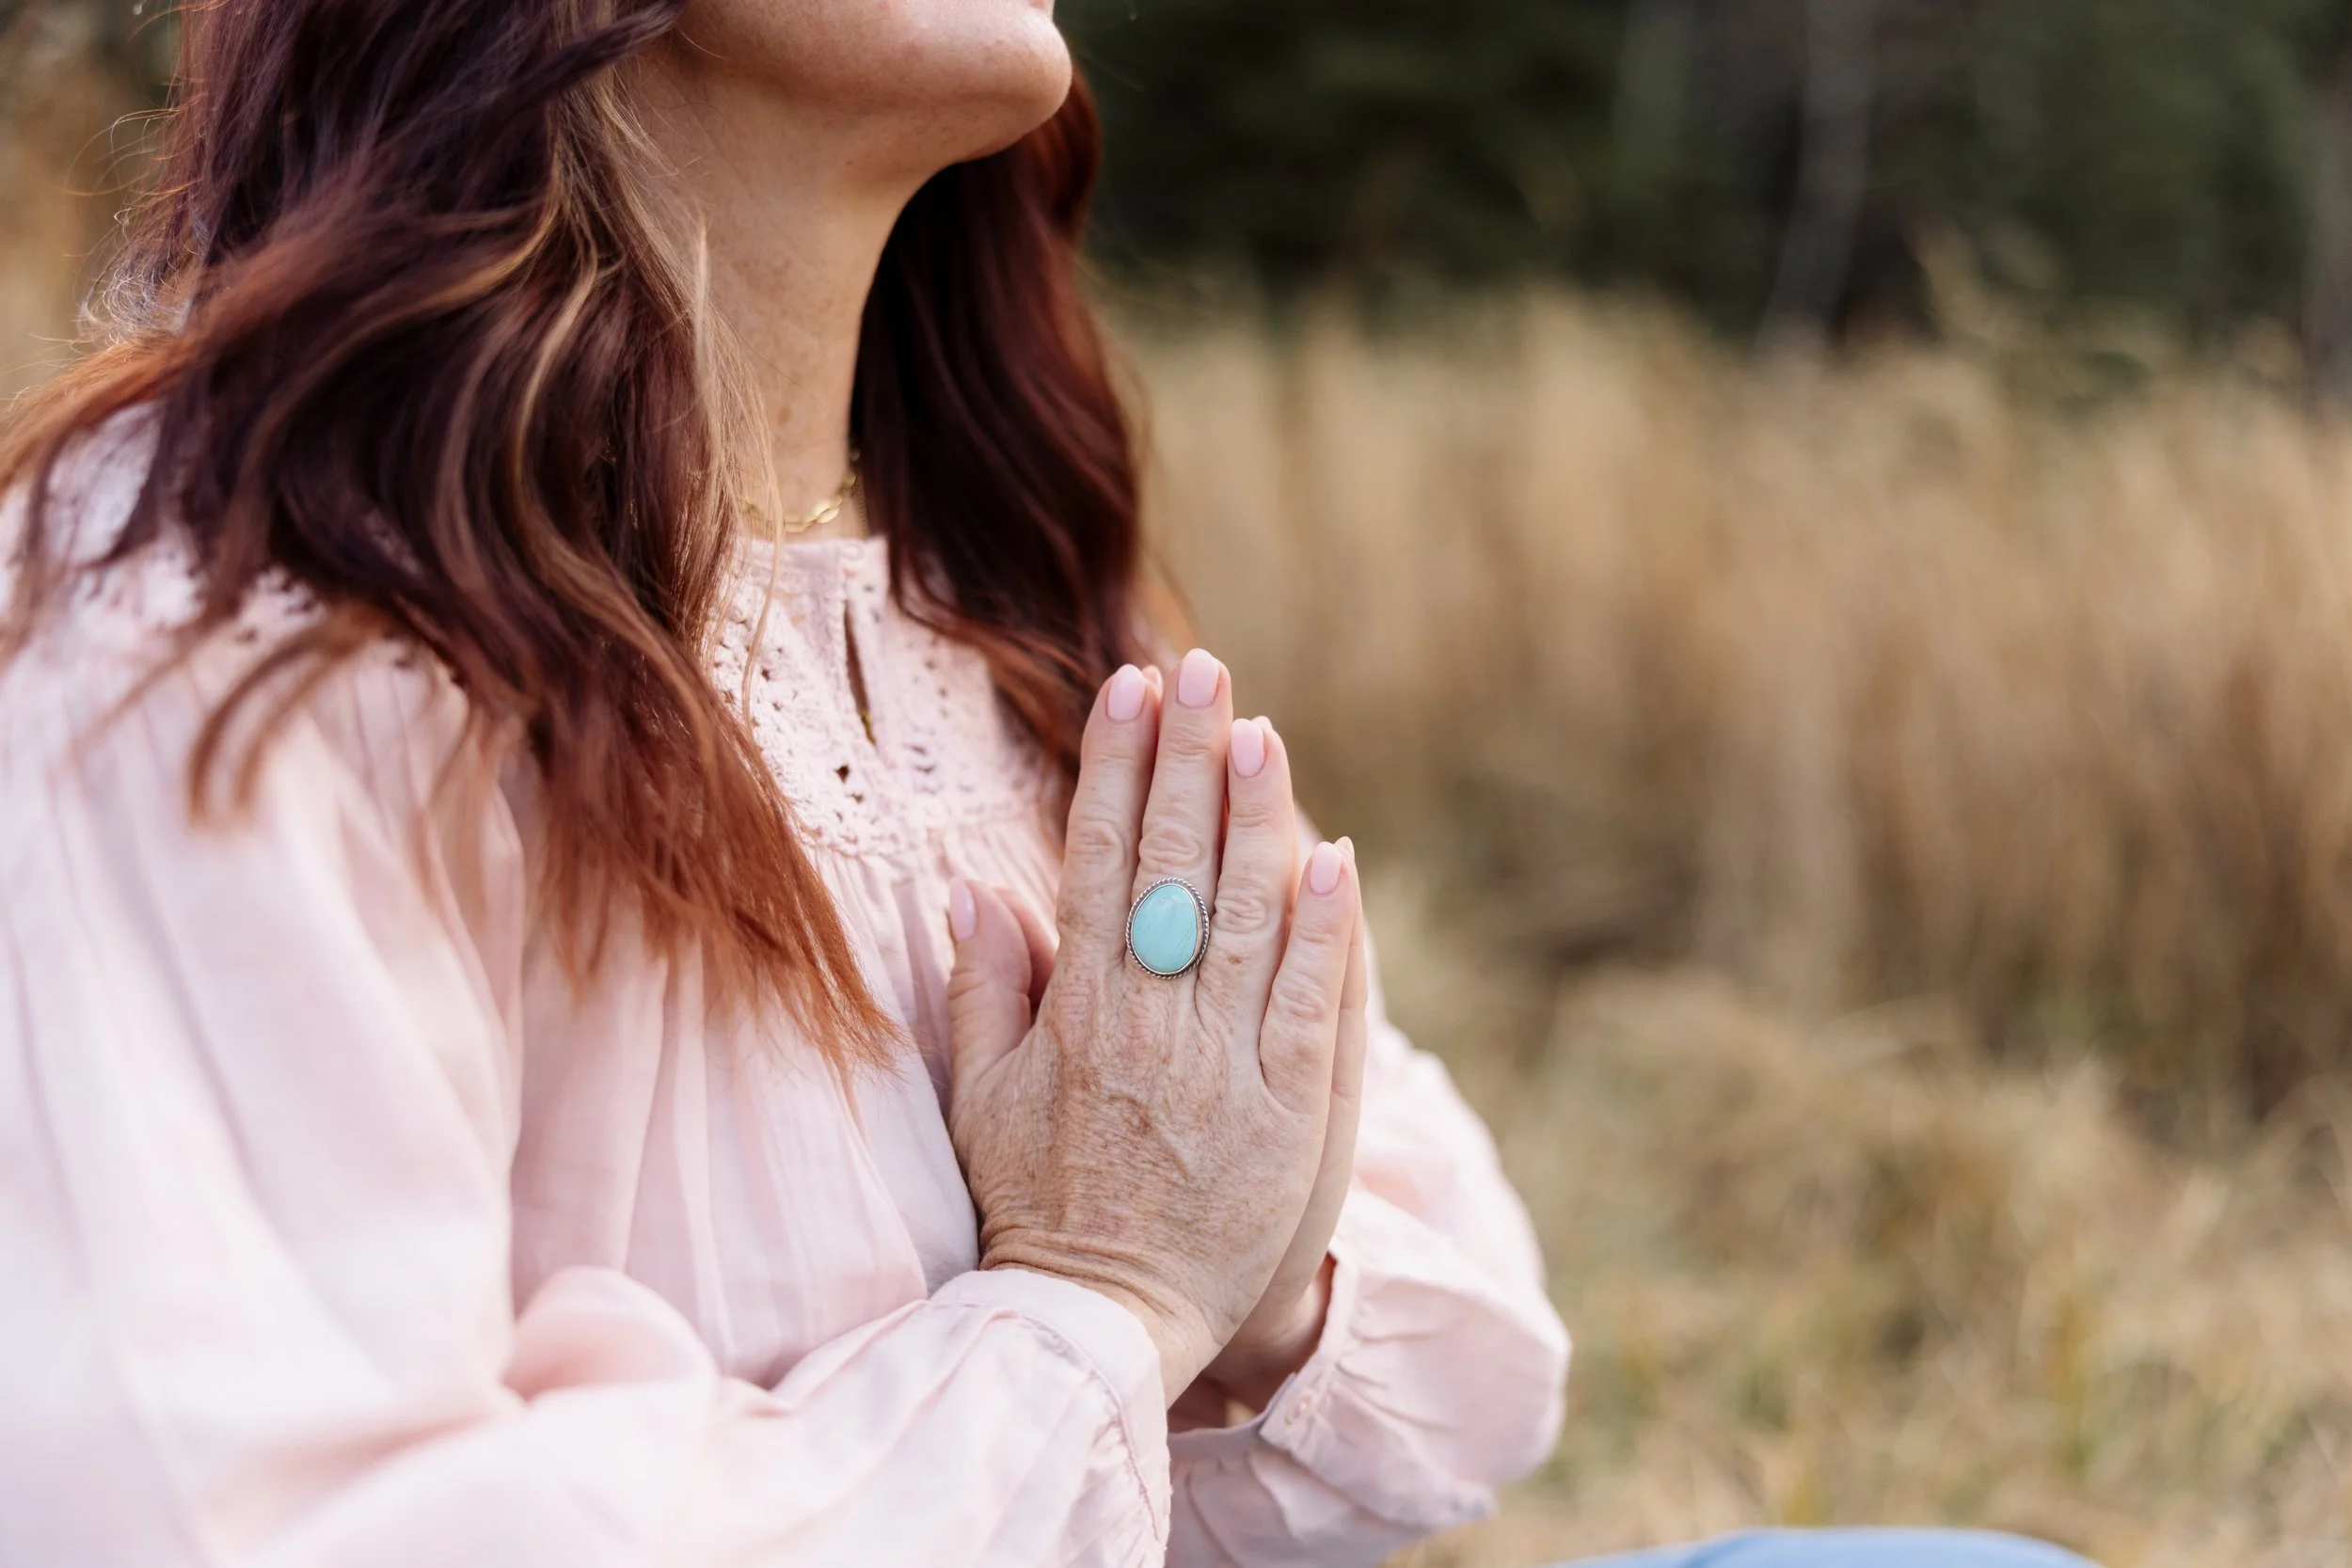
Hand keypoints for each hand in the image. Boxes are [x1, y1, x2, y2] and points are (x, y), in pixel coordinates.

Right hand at [944, 650, 1364, 1399]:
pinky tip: (1333, 858)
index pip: (1099, 863)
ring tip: (1263, 731)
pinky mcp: (1287, 1114)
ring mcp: (1221, 1068)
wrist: (1105, 1321)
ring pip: (1244, 919)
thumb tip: (971, 886)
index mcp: (1075, 1013)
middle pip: (1173, 867)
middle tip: (1203, 668)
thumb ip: (985, 989)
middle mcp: (1147, 1025)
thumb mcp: (980, 1099)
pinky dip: (1323, 932)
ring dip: (1256, 819)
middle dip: (1187, 759)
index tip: (1131, 692)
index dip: (1117, 771)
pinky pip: (1309, 1006)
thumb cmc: (1037, 1204)